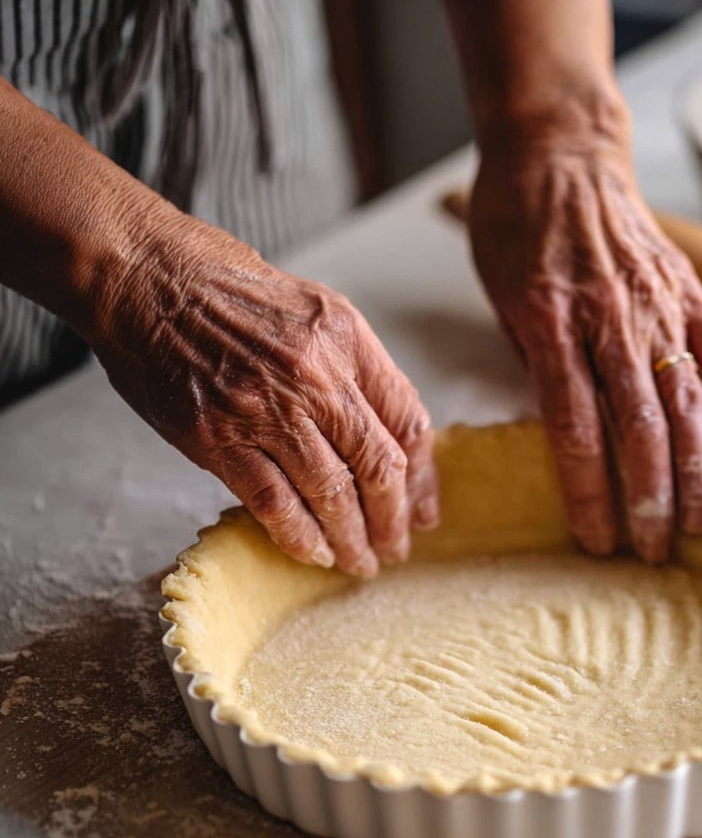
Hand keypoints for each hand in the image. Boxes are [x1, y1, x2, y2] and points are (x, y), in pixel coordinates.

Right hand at [91, 213, 438, 576]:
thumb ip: (349, 367)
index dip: (422, 476)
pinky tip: (315, 553)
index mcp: (346, 338)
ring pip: (330, 494)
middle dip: (393, 519)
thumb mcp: (310, 307)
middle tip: (397, 548)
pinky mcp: (218, 439)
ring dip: (351, 538)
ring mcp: (266, 410)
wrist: (141, 275)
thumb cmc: (222, 285)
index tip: (424, 509)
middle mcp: (315, 376)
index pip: (406, 420)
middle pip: (377, 466)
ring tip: (360, 562)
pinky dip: (300, 536)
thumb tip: (382, 435)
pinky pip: (274, 504)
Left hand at [469, 129, 701, 562]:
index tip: (596, 538)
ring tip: (701, 522)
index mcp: (551, 324)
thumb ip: (532, 365)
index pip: (575, 426)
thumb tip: (560, 433)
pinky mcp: (690, 294)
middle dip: (647, 496)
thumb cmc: (516, 225)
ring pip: (685, 402)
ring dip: (696, 469)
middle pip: (637, 426)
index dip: (588, 490)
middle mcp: (610, 320)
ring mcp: (657, 307)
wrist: (561, 149)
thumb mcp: (499, 297)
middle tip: (652, 551)